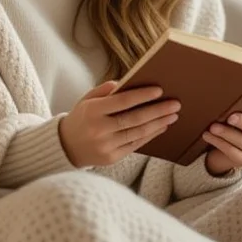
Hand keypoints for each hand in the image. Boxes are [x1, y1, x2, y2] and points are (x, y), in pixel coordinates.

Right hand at [59, 80, 180, 167]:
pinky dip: (150, 135)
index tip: (160, 90)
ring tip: (173, 115)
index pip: (122, 102)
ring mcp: (105, 146)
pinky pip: (135, 145)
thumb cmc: (82, 118)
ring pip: (138, 133)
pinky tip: (162, 127)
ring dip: (158, 123)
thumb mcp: (87, 100)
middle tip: (175, 104)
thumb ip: (105, 90)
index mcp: (92, 111)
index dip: (142, 96)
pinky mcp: (111, 158)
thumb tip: (129, 82)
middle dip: (157, 111)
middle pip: (134, 119)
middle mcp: (99, 130)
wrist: (65, 147)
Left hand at [203, 91, 241, 174]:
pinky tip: (208, 136)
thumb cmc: (229, 126)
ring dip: (227, 134)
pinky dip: (220, 143)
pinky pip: (233, 152)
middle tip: (230, 117)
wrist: (221, 152)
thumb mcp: (234, 115)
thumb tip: (221, 90)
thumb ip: (235, 106)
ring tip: (212, 127)